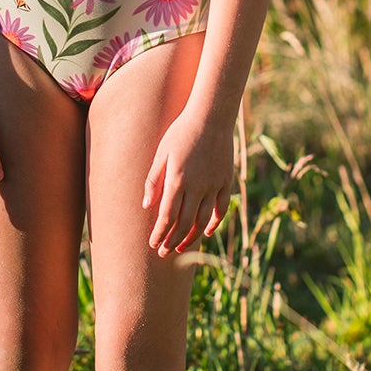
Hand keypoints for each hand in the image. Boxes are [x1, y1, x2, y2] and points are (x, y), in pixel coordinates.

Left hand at [142, 112, 233, 256]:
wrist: (211, 117)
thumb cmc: (181, 132)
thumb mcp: (161, 153)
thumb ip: (153, 180)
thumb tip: (146, 205)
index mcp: (177, 180)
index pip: (166, 216)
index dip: (160, 233)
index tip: (153, 244)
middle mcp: (196, 186)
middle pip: (183, 222)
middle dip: (172, 241)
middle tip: (163, 253)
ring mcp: (213, 185)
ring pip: (202, 220)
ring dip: (191, 237)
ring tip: (181, 248)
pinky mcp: (225, 181)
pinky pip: (220, 209)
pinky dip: (213, 223)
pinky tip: (205, 232)